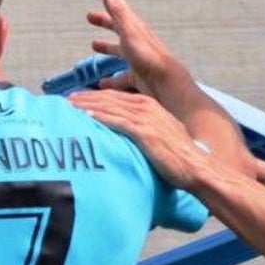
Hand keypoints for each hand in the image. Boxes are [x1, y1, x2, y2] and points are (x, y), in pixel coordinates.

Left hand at [69, 88, 208, 189]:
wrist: (197, 167)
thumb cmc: (178, 157)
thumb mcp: (160, 136)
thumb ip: (142, 130)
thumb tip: (127, 136)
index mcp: (150, 106)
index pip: (117, 97)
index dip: (96, 96)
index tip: (78, 98)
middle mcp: (147, 108)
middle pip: (110, 98)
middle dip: (87, 97)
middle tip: (67, 99)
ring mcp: (146, 119)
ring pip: (111, 107)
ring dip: (88, 104)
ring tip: (70, 105)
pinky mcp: (145, 133)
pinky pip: (118, 122)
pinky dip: (102, 117)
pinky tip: (86, 116)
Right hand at [86, 0, 186, 97]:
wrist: (165, 82)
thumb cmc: (147, 56)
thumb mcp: (129, 31)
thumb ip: (119, 13)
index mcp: (133, 27)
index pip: (118, 6)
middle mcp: (135, 41)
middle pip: (117, 27)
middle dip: (103, 21)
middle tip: (89, 16)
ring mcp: (136, 58)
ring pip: (118, 50)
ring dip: (106, 46)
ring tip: (94, 44)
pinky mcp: (137, 76)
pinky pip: (120, 76)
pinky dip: (110, 78)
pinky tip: (102, 83)